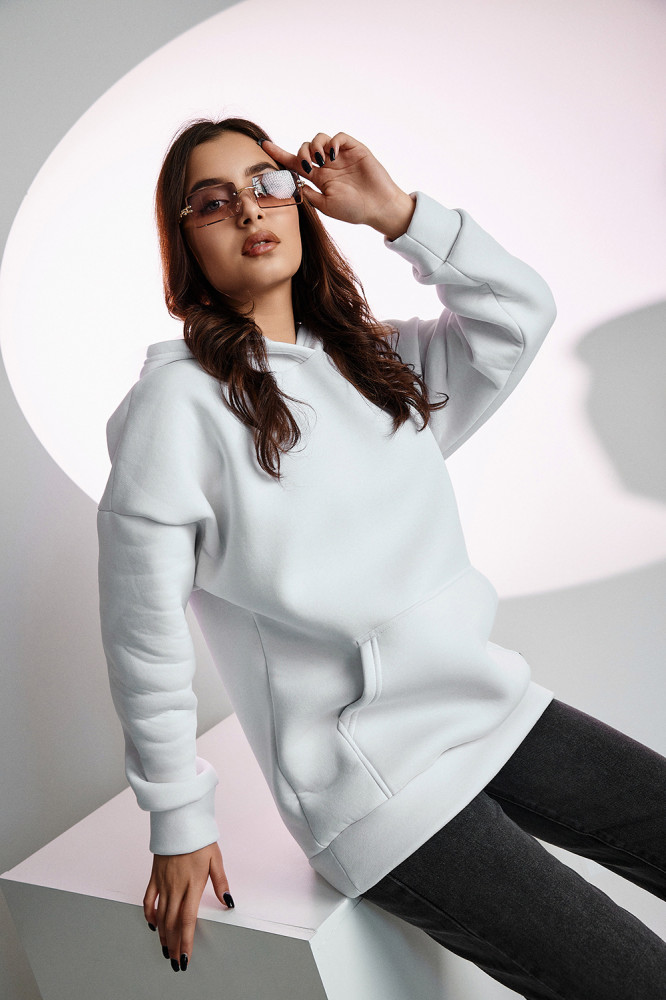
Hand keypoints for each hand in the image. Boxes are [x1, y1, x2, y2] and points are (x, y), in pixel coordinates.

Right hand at [143, 841, 232, 971]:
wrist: (179, 821)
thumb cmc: (199, 839)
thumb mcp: (215, 859)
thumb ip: (220, 882)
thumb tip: (228, 901)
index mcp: (192, 884)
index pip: (187, 920)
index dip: (185, 941)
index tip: (185, 957)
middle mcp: (176, 887)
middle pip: (172, 923)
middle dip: (174, 944)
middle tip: (175, 960)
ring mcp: (163, 882)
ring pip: (160, 915)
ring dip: (163, 935)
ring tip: (165, 949)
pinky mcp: (154, 876)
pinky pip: (148, 900)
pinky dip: (149, 914)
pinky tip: (153, 924)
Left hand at [261, 132, 415, 239]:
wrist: (378, 208)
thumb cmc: (355, 210)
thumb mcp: (326, 206)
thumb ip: (309, 195)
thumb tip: (294, 184)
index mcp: (319, 178)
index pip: (295, 163)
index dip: (279, 154)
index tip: (263, 146)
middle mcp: (327, 165)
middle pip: (305, 148)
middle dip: (301, 153)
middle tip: (307, 166)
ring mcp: (340, 156)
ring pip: (319, 139)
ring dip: (314, 147)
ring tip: (320, 161)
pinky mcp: (354, 149)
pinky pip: (338, 137)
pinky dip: (331, 142)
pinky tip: (331, 155)